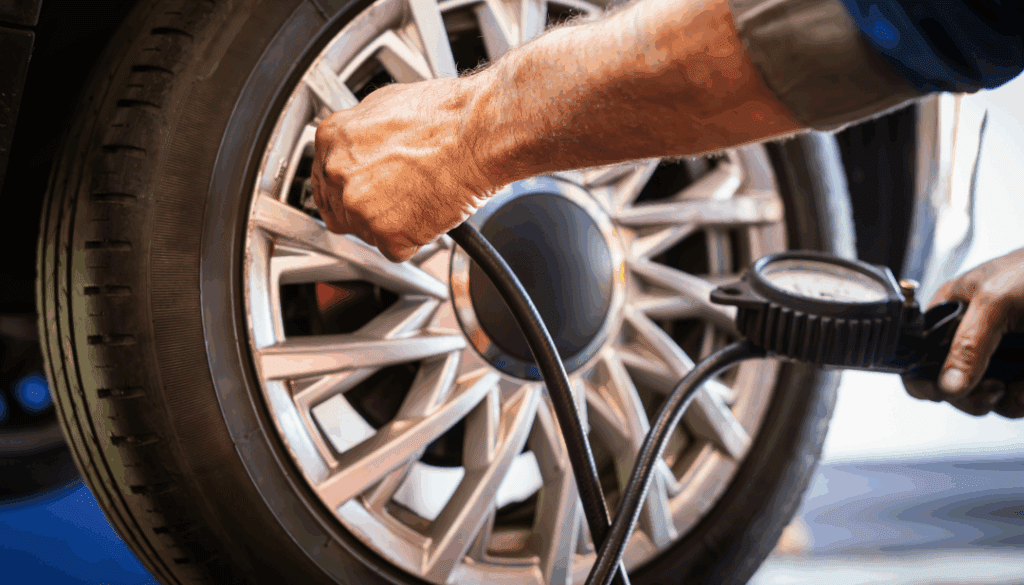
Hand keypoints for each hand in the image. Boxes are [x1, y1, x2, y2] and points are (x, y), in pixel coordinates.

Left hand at [311, 78, 495, 261]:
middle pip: (341, 211)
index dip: (347, 189)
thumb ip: (361, 135)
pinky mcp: (387, 235)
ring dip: (391, 225)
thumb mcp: (386, 106)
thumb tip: (361, 147)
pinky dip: (414, 240)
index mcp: (333, 140)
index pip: (324, 179)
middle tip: (395, 200)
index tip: (362, 193)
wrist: (477, 133)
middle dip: (366, 210)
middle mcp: (339, 174)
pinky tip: (428, 212)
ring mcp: (360, 207)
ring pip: (367, 233)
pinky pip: (395, 250)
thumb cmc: (445, 116)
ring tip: (420, 198)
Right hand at [902, 247, 1023, 417]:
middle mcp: (971, 337)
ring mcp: (1000, 356)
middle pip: (949, 384)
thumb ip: (967, 343)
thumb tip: (948, 385)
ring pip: (983, 398)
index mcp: (951, 312)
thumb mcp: (996, 301)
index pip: (917, 353)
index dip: (922, 377)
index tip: (940, 391)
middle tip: (991, 388)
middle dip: (968, 395)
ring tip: (1016, 386)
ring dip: (1000, 401)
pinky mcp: (1023, 371)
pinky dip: (1021, 399)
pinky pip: (1013, 400)